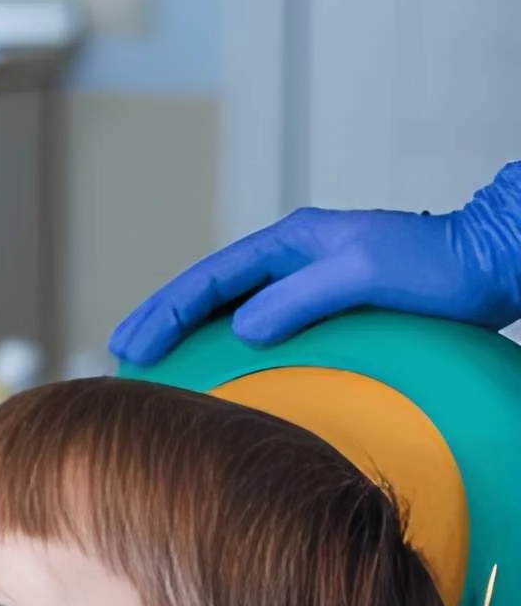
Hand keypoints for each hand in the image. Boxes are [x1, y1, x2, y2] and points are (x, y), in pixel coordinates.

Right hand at [110, 162, 520, 365]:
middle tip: (122, 349)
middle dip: (161, 316)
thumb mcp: (364, 274)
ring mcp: (306, 280)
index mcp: (290, 243)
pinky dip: (226, 339)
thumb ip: (300, 297)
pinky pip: (259, 322)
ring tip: (153, 355)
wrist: (492, 263)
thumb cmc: (438, 268)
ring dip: (189, 329)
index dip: (166, 311)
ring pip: (230, 305)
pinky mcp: (326, 305)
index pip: (209, 279)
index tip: (133, 343)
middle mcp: (290, 257)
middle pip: (208, 289)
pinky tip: (216, 363)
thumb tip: (242, 327)